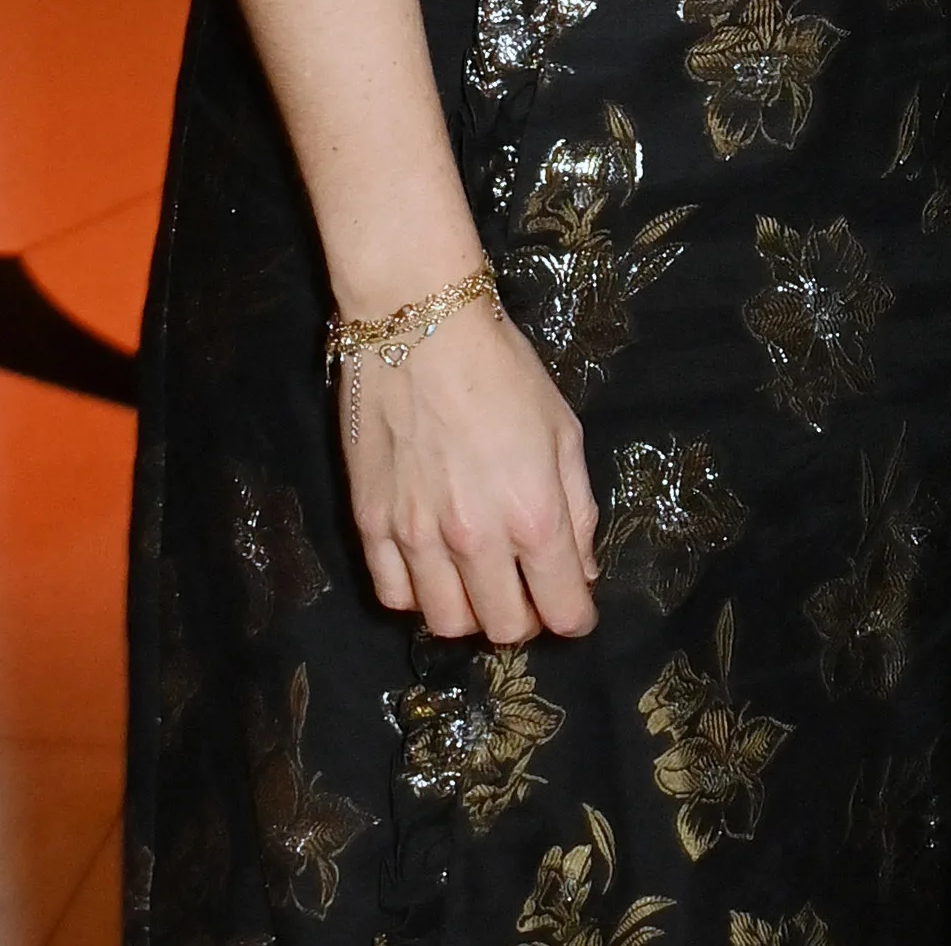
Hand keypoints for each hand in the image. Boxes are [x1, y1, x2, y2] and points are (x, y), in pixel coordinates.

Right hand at [340, 294, 598, 641]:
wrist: (418, 325)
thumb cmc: (503, 369)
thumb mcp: (563, 429)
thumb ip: (577, 508)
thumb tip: (579, 570)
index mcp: (533, 514)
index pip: (561, 608)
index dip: (575, 617)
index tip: (575, 609)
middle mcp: (475, 540)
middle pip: (503, 627)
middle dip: (526, 617)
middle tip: (528, 590)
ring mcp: (416, 538)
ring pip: (447, 623)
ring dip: (472, 613)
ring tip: (480, 581)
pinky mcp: (371, 526)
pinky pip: (393, 596)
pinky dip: (418, 597)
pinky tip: (432, 569)